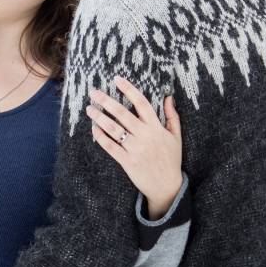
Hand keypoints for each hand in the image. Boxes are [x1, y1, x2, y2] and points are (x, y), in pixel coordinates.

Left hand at [86, 77, 181, 216]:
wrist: (167, 186)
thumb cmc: (171, 159)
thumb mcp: (176, 137)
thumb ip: (171, 116)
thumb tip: (168, 97)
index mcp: (156, 128)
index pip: (141, 103)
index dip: (129, 90)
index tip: (117, 79)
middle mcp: (144, 136)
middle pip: (122, 114)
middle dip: (106, 101)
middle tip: (93, 92)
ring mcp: (134, 149)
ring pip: (114, 129)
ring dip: (99, 117)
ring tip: (89, 109)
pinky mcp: (126, 161)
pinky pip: (110, 147)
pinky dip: (101, 137)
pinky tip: (94, 128)